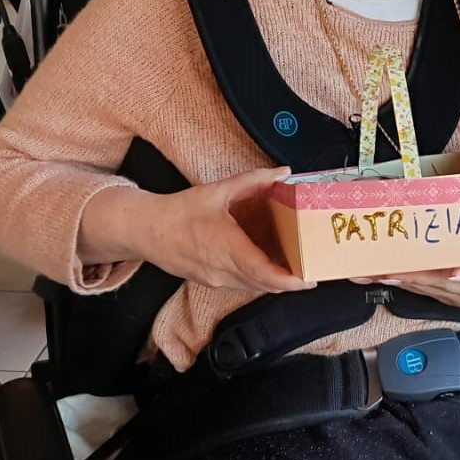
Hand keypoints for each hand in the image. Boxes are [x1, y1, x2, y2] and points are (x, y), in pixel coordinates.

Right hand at [143, 167, 313, 294]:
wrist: (147, 231)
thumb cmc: (179, 212)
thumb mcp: (217, 191)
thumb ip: (252, 180)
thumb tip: (282, 172)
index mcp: (226, 248)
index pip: (263, 273)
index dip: (288, 280)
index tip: (308, 279)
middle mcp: (222, 270)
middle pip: (264, 285)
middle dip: (290, 282)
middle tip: (312, 271)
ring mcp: (216, 280)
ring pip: (254, 287)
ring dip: (275, 282)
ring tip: (296, 269)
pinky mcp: (211, 282)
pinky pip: (242, 285)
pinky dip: (259, 279)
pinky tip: (268, 266)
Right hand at [356, 258, 459, 313]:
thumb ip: (455, 260)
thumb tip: (434, 244)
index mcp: (455, 288)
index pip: (416, 282)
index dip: (387, 277)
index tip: (361, 271)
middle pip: (422, 285)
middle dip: (391, 279)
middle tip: (364, 273)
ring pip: (445, 283)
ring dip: (420, 278)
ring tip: (394, 272)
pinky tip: (455, 270)